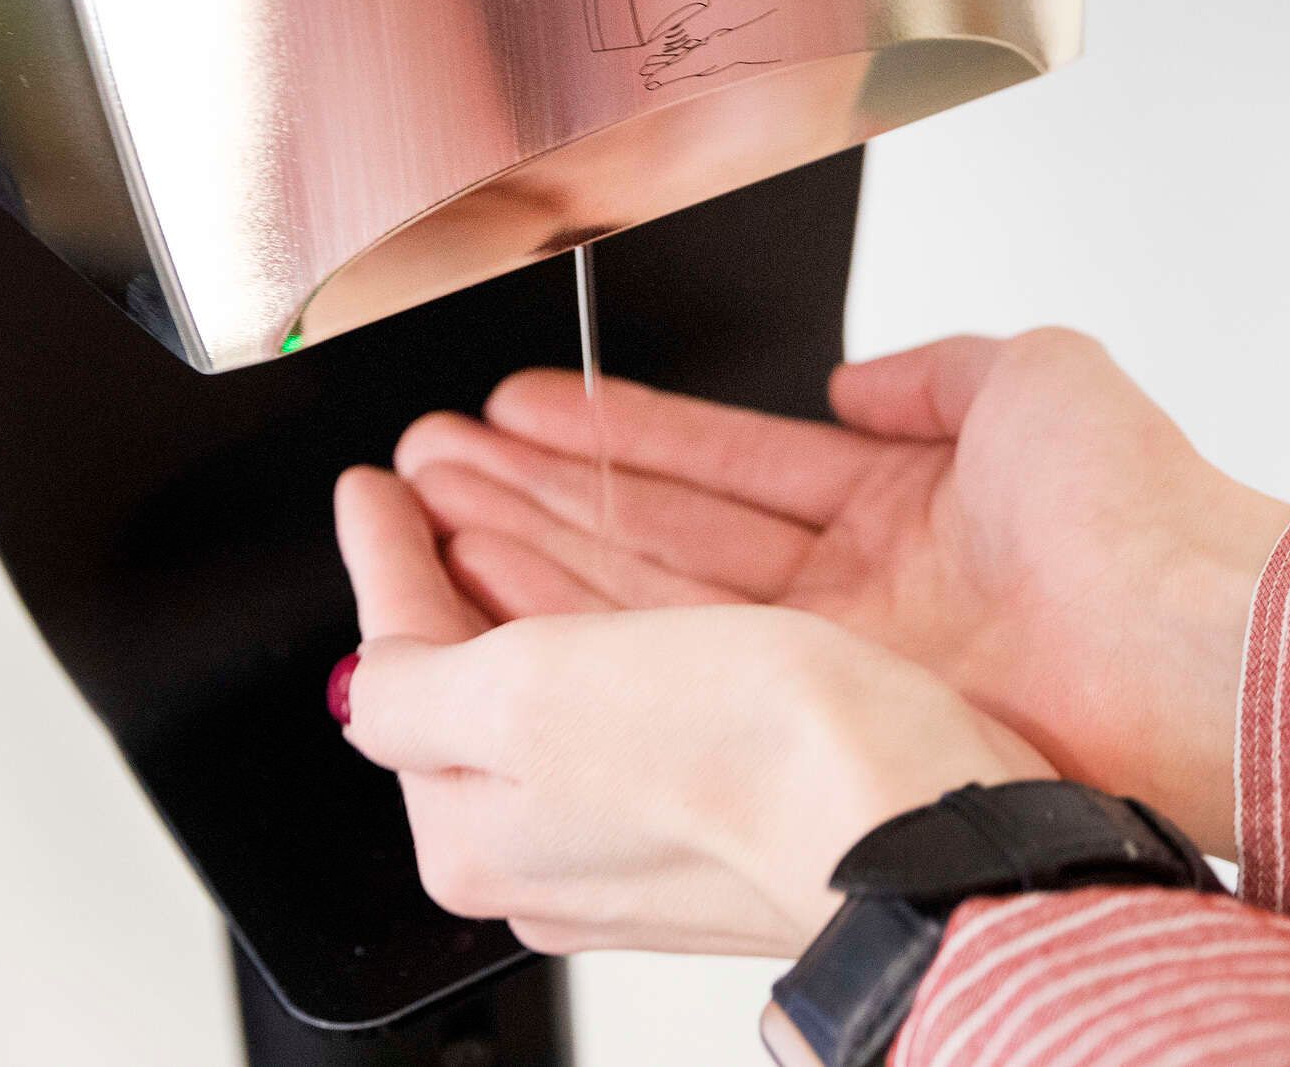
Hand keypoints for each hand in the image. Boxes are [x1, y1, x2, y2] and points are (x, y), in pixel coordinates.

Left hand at [334, 465, 1048, 957]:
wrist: (925, 822)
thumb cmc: (740, 773)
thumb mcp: (518, 704)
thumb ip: (412, 682)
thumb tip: (364, 678)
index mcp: (486, 833)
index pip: (403, 668)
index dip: (384, 559)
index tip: (373, 486)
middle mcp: (568, 832)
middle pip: (495, 652)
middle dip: (463, 536)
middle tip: (435, 455)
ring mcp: (667, 798)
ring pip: (588, 634)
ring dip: (546, 529)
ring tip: (505, 456)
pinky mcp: (755, 765)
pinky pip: (675, 642)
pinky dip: (639, 562)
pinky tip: (626, 514)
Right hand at [391, 331, 1289, 854]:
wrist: (1195, 640)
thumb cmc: (1148, 514)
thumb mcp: (1036, 374)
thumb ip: (936, 367)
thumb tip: (861, 375)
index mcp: (907, 505)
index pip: (735, 462)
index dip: (631, 431)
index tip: (539, 404)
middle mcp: (861, 590)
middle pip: (674, 531)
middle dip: (554, 487)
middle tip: (447, 454)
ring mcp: (838, 653)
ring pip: (656, 591)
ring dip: (543, 540)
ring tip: (439, 500)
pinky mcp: (822, 701)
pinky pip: (681, 642)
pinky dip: (588, 604)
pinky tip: (504, 567)